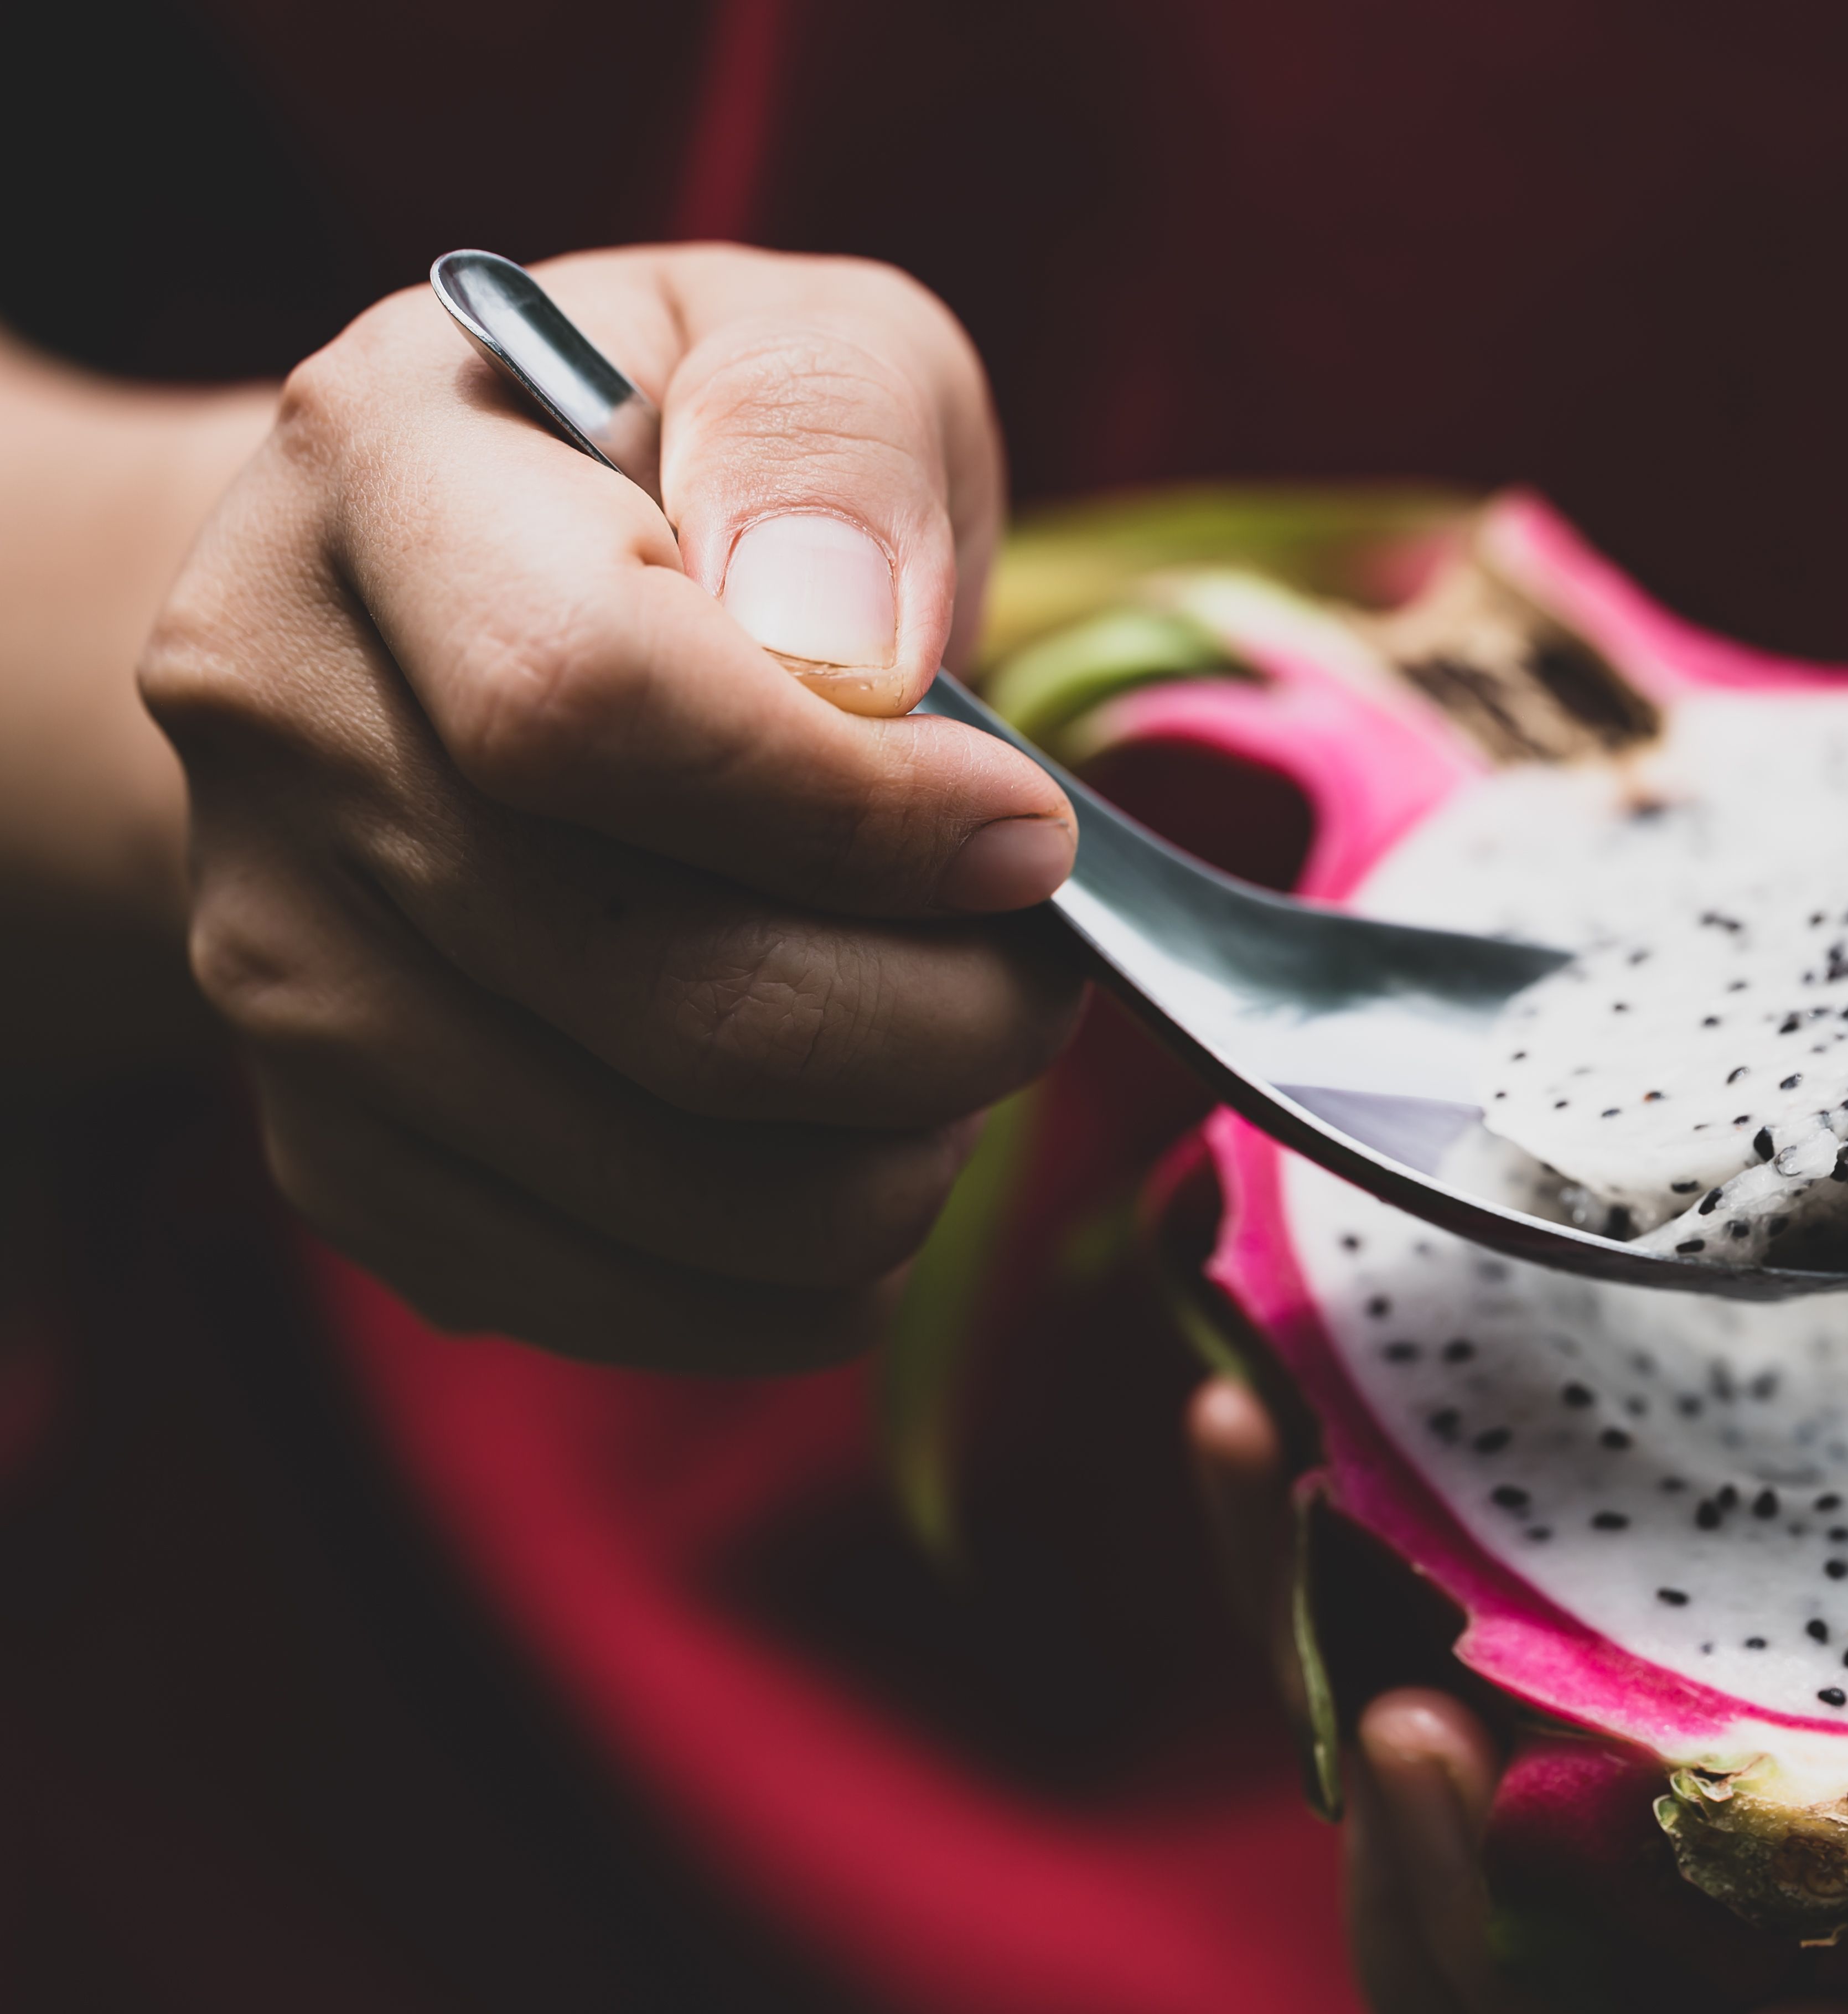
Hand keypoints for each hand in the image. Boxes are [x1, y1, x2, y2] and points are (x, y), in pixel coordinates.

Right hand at [140, 246, 1081, 1370]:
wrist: (470, 614)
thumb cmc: (689, 471)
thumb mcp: (808, 347)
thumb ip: (835, 441)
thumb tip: (855, 656)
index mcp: (373, 482)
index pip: (594, 707)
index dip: (860, 815)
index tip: (1028, 834)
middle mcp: (276, 729)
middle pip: (657, 989)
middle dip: (935, 1022)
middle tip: (1039, 979)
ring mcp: (280, 963)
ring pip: (655, 1181)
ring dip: (892, 1164)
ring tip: (963, 1058)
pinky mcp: (338, 1148)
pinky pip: (607, 1301)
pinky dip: (799, 1277)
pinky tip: (862, 1162)